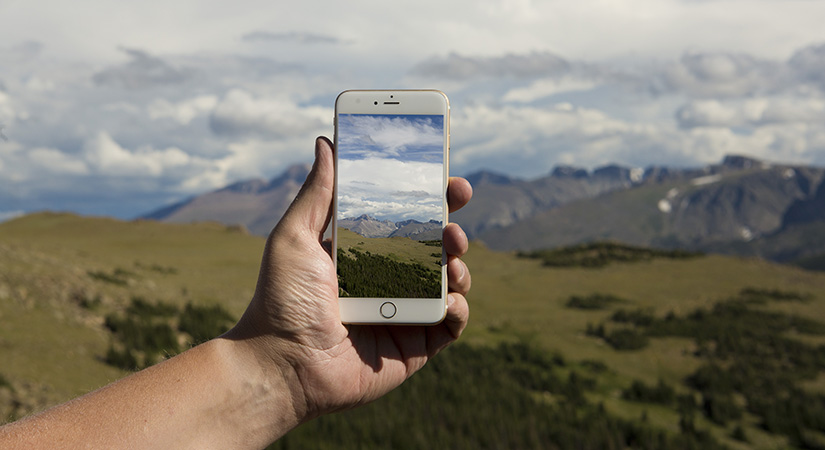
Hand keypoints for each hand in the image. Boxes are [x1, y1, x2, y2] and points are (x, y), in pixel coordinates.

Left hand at [227, 136, 472, 422]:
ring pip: (450, 281)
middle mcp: (388, 280)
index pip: (405, 219)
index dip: (429, 197)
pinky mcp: (415, 346)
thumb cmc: (280, 301)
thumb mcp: (295, 237)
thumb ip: (317, 193)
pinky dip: (459, 309)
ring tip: (451, 254)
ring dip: (460, 263)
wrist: (282, 365)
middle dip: (453, 225)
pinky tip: (449, 300)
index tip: (445, 176)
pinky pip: (451, 324)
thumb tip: (327, 142)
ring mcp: (404, 313)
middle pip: (435, 247)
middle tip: (455, 210)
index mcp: (364, 253)